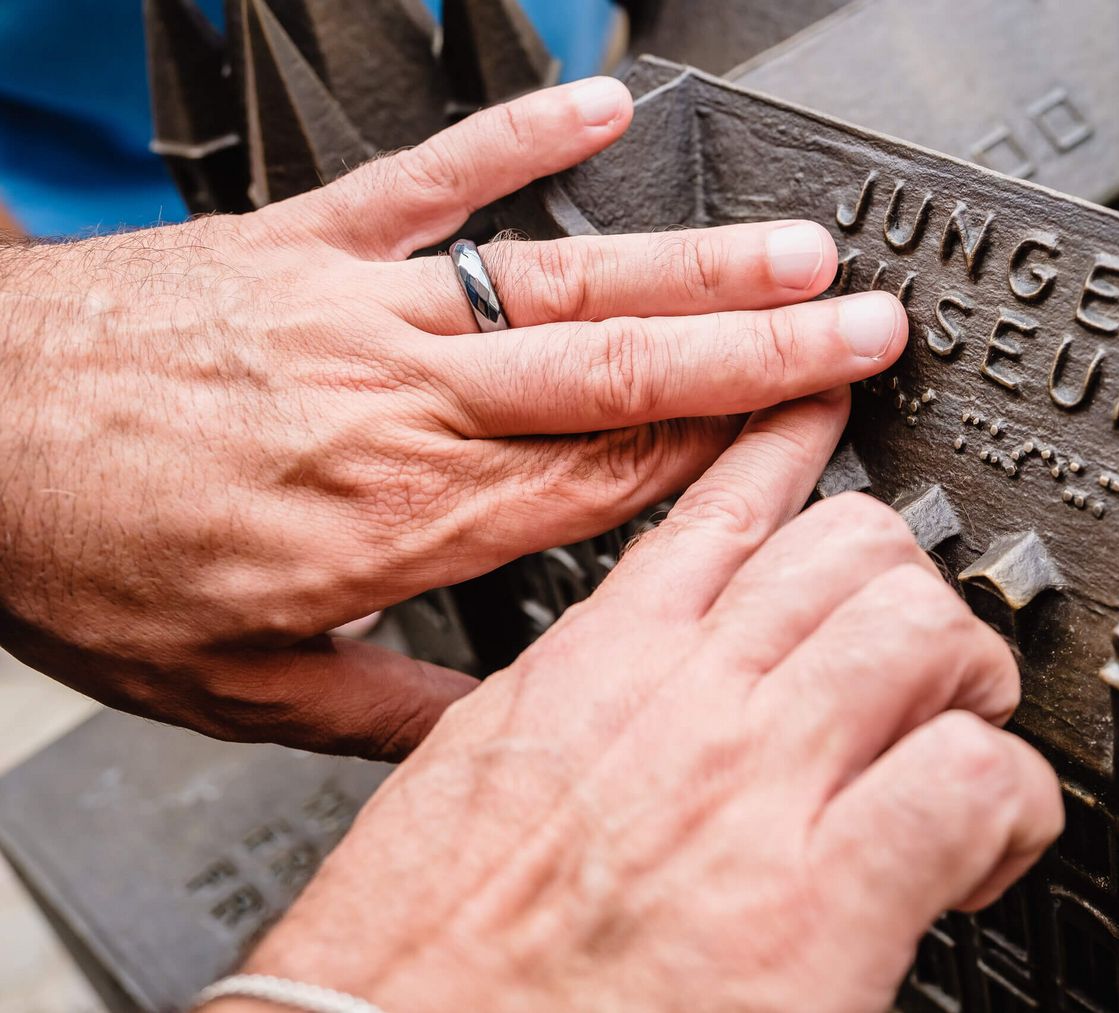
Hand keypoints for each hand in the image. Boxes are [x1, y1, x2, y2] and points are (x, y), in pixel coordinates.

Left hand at [0, 78, 908, 757]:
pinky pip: (430, 179)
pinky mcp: (303, 240)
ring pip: (559, 283)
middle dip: (761, 352)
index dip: (727, 453)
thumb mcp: (223, 685)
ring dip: (692, 264)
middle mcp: (400, 407)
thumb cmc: (69, 551)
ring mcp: (359, 308)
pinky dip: (523, 138)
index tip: (814, 430)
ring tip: (797, 248)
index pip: (606, 483)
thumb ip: (372, 707)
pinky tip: (606, 110)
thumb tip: (473, 737)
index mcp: (397, 525)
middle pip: (619, 375)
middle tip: (865, 326)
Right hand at [210, 392, 1063, 1012]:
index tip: (833, 411)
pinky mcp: (820, 895)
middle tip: (919, 659)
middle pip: (856, 549)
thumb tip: (653, 686)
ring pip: (923, 629)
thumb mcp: (476, 776)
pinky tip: (982, 849)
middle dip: (909, 589)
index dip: (797, 441)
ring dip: (966, 679)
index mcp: (597, 666)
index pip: (725, 504)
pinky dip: (1006, 802)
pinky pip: (970, 778)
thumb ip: (585, 705)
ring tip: (958, 739)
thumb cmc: (421, 952)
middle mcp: (683, 701)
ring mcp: (754, 782)